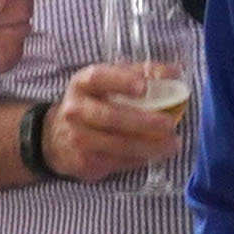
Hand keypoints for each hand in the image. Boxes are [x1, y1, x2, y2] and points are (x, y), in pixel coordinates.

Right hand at [45, 68, 187, 181]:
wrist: (58, 137)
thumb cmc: (95, 103)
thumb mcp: (110, 82)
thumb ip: (142, 73)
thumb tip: (176, 71)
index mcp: (82, 84)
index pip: (98, 78)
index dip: (121, 81)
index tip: (145, 87)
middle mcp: (75, 110)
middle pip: (110, 116)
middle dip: (143, 121)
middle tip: (170, 124)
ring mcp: (77, 137)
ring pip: (118, 144)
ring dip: (150, 146)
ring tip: (173, 144)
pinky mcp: (84, 161)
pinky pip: (119, 162)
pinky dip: (141, 158)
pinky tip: (156, 154)